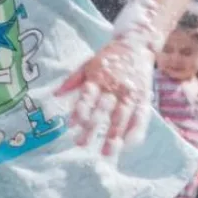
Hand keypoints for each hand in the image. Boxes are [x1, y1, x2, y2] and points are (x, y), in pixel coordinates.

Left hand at [55, 34, 155, 156]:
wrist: (137, 44)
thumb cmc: (108, 58)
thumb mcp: (88, 64)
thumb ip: (72, 80)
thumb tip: (54, 94)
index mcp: (98, 77)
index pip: (87, 96)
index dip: (80, 110)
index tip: (71, 125)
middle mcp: (114, 87)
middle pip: (103, 110)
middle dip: (92, 129)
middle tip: (81, 145)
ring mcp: (130, 93)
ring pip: (122, 117)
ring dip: (114, 136)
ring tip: (106, 153)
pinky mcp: (144, 98)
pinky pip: (141, 117)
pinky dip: (135, 132)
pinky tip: (128, 144)